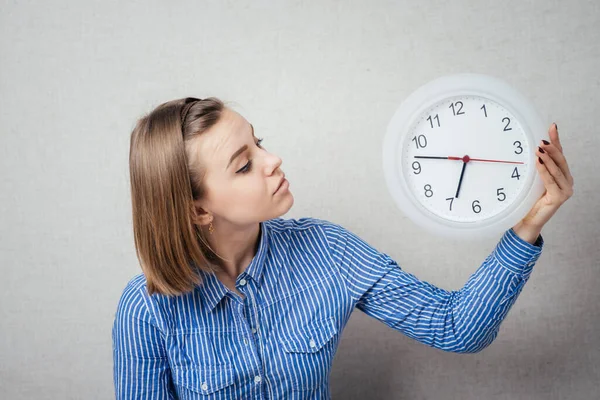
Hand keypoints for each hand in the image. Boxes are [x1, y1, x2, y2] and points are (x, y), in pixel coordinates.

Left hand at [512, 123, 574, 242]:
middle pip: (561, 160)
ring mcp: (566, 189)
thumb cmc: (529, 200)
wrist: (528, 220)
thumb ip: (536, 166)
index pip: (560, 154)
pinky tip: (538, 162)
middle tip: (542, 140)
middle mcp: (567, 181)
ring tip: (540, 148)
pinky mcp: (560, 197)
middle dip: (552, 148)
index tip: (552, 126)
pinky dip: (544, 171)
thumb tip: (529, 149)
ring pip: (557, 169)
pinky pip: (551, 181)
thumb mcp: (532, 179)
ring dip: (548, 158)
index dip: (556, 140)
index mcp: (562, 175)